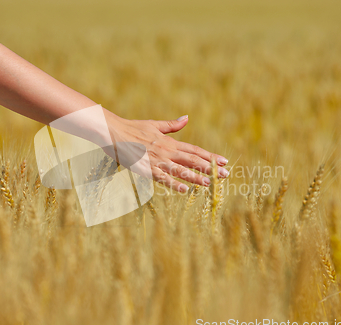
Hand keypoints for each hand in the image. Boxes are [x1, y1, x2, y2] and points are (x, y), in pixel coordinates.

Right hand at [104, 110, 228, 192]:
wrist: (114, 132)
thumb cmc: (133, 128)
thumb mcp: (155, 124)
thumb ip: (172, 125)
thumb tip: (186, 118)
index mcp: (170, 142)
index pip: (195, 150)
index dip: (210, 157)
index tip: (224, 161)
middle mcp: (167, 151)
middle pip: (193, 160)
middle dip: (210, 168)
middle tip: (226, 175)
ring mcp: (157, 161)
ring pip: (180, 170)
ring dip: (196, 177)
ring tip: (210, 183)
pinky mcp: (146, 169)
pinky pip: (162, 178)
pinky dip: (173, 183)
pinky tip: (184, 190)